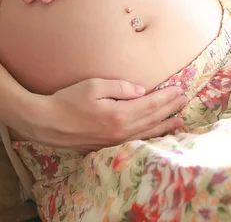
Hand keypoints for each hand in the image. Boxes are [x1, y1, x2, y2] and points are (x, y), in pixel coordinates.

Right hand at [25, 79, 187, 151]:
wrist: (46, 122)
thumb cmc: (68, 100)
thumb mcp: (94, 85)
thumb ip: (120, 87)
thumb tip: (141, 91)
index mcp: (119, 114)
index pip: (150, 105)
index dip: (166, 97)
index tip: (179, 90)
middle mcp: (120, 131)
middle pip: (152, 120)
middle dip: (170, 110)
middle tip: (184, 102)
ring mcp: (114, 141)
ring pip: (146, 134)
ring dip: (163, 127)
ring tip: (178, 122)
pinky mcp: (106, 146)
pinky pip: (134, 141)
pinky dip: (148, 137)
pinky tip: (154, 134)